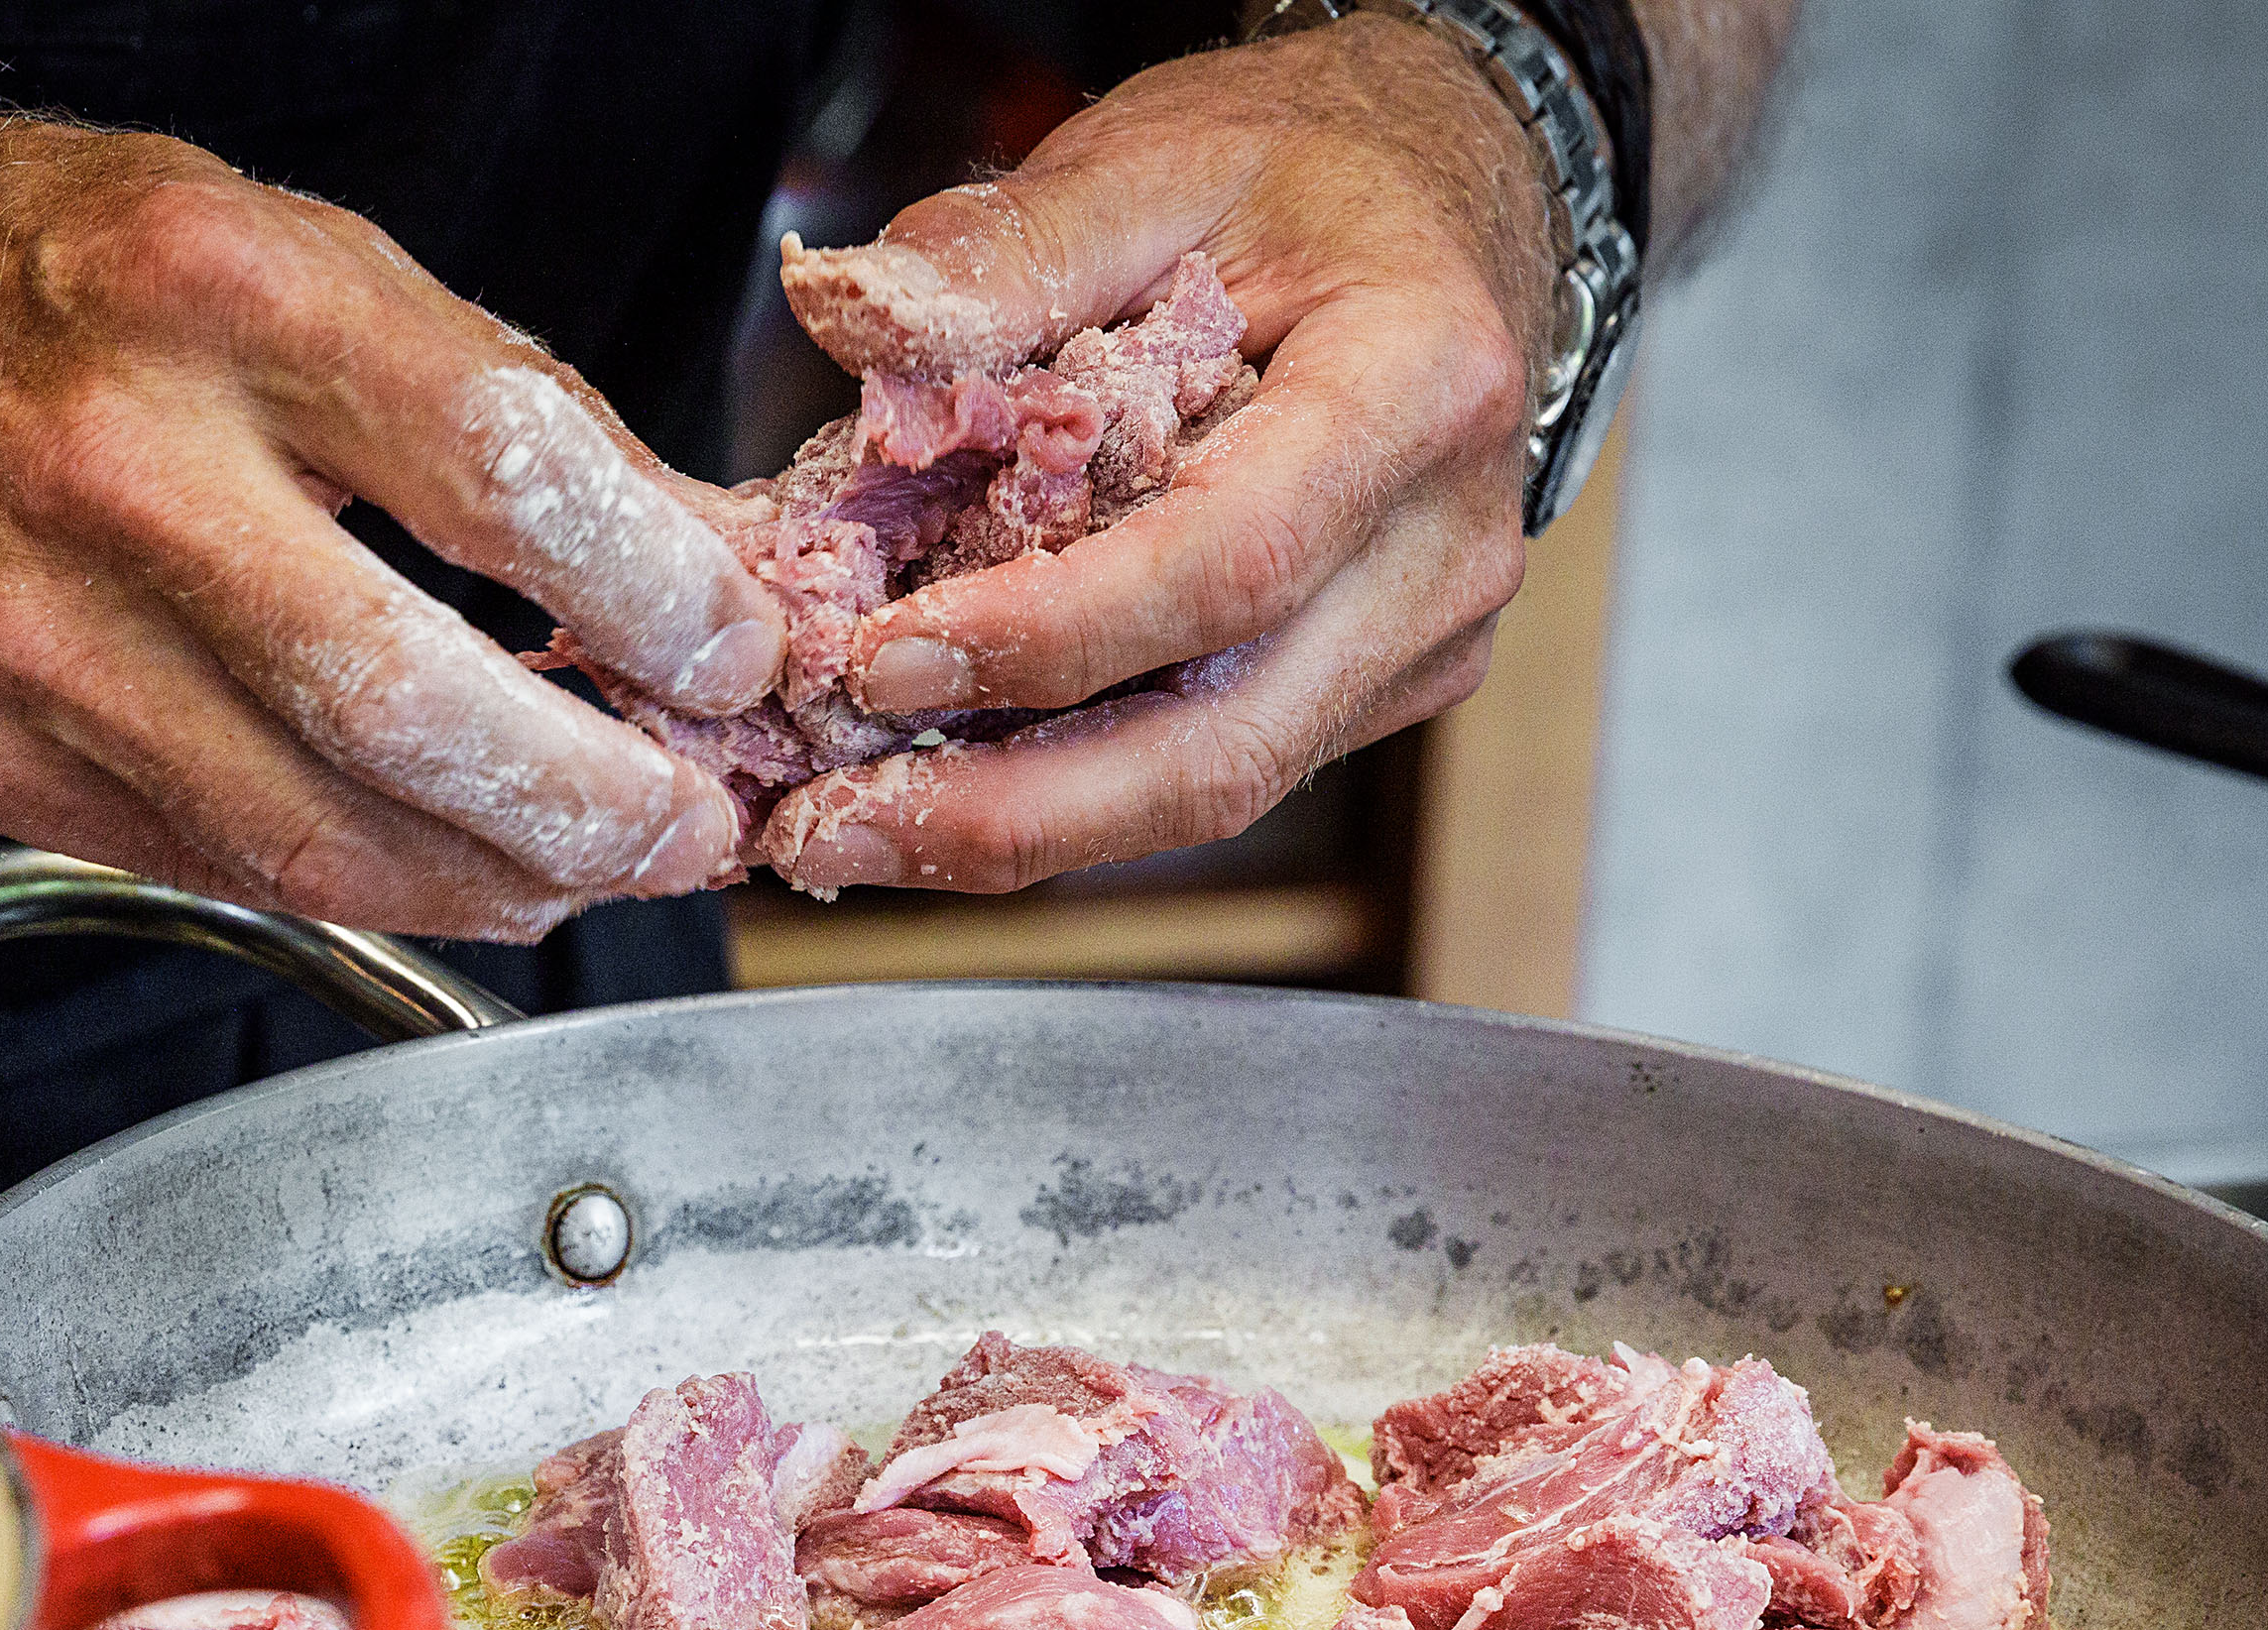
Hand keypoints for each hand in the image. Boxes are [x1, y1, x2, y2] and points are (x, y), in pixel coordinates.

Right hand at [0, 119, 784, 939]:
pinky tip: (462, 869)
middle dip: (599, 794)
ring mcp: (35, 637)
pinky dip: (378, 887)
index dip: (657, 591)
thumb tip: (689, 559)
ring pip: (324, 833)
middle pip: (415, 701)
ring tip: (605, 861)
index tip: (736, 643)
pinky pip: (227, 866)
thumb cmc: (42, 272)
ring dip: (508, 878)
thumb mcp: (283, 247)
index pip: (502, 470)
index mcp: (217, 293)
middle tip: (695, 816)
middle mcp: (117, 471)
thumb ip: (484, 404)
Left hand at [765, 15, 1553, 896]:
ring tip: (843, 830)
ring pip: (1214, 788)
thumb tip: (845, 308)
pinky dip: (1065, 790)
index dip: (1046, 638)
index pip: (1227, 562)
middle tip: (825, 828)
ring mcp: (1420, 639)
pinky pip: (1213, 765)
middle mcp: (1442, 546)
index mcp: (1416, 388)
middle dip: (1008, 813)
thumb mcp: (1151, 163)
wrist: (1439, 212)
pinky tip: (932, 784)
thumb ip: (1006, 249)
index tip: (879, 662)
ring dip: (1018, 830)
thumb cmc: (1299, 179)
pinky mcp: (1376, 690)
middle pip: (1224, 744)